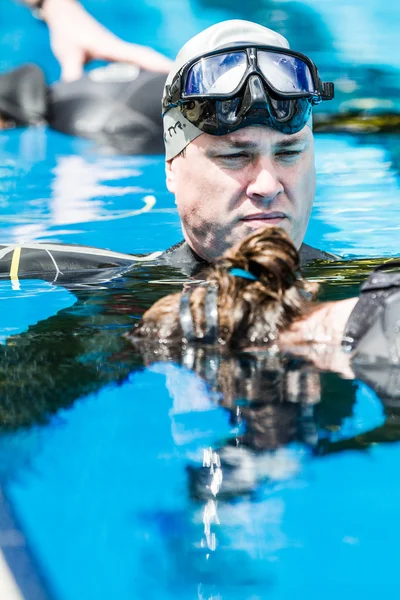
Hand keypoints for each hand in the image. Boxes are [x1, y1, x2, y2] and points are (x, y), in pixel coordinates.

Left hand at [41, 0, 171, 80]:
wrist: (63, 14)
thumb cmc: (67, 30)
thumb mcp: (68, 53)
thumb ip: (72, 72)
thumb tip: (75, 93)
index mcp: (114, 48)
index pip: (141, 57)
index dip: (158, 66)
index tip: (174, 76)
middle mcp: (120, 50)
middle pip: (148, 61)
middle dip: (164, 73)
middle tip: (180, 90)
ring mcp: (119, 52)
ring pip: (143, 63)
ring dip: (157, 73)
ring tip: (170, 91)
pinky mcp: (115, 55)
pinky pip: (134, 65)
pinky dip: (144, 73)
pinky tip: (148, 86)